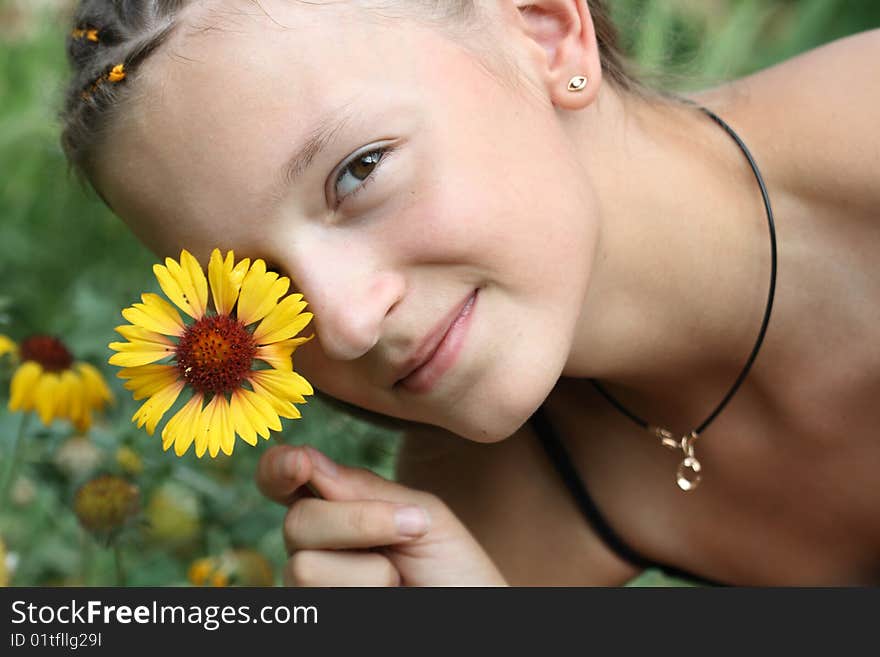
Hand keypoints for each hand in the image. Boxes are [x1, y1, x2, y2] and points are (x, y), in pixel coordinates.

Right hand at [256, 444, 507, 586]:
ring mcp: (314, 586)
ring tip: (399, 582)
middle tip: (411, 531)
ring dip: (370, 572)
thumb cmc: (452, 566)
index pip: (283, 480)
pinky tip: (390, 599)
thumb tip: (308, 461)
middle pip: (297, 522)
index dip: (278, 468)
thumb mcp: (422, 514)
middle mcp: (314, 546)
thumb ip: (366, 489)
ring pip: (305, 566)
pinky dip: (370, 594)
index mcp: (333, 506)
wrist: (471, 611)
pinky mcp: (317, 616)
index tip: (300, 463)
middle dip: (358, 523)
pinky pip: (321, 599)